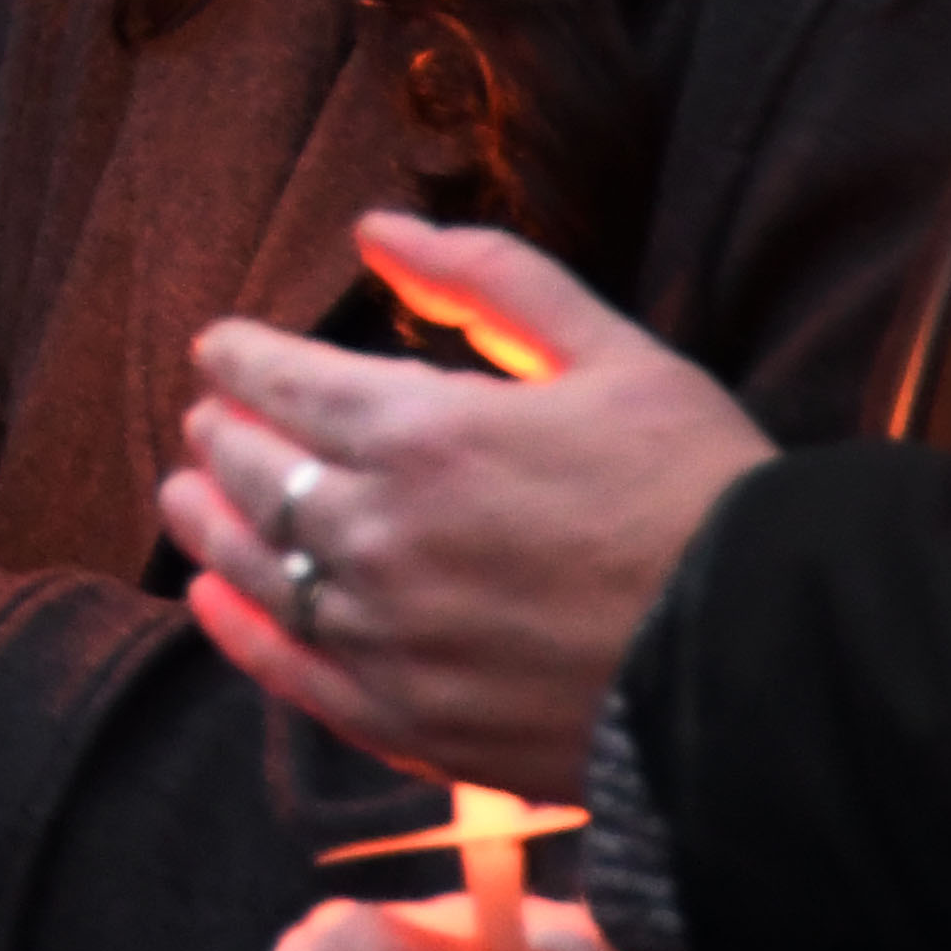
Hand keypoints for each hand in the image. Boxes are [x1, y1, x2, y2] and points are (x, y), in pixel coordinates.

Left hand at [158, 213, 772, 799]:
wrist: (769, 662)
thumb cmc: (701, 494)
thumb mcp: (613, 352)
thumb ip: (488, 278)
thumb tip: (376, 227)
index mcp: (423, 433)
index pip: (282, 382)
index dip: (239, 358)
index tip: (220, 348)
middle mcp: (380, 534)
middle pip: (253, 470)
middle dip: (222, 432)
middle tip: (208, 416)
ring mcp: (384, 636)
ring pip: (253, 565)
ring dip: (205, 520)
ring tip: (182, 491)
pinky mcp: (406, 722)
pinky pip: (288, 670)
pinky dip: (238, 628)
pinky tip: (213, 599)